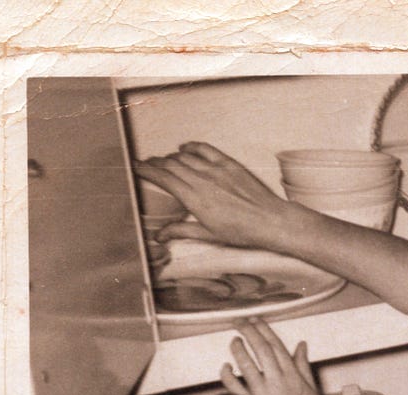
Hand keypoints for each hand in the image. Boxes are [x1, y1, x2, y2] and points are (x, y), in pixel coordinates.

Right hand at [135, 142, 298, 250]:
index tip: (136, 167)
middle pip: (170, 164)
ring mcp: (216, 170)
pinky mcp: (229, 164)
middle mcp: (203, 181)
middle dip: (155, 163)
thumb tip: (160, 235)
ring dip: (171, 157)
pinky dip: (191, 147)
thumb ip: (181, 231)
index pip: (162, 178)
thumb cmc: (243, 232)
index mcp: (194, 199)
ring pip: (185, 156)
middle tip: (148, 165)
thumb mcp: (209, 235)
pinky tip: (185, 149)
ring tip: (165, 161)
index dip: (146, 170)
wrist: (271, 222)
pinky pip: (205, 149)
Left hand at [221, 318, 325, 394]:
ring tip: (235, 341)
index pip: (276, 347)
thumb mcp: (313, 391)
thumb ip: (304, 367)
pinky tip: (225, 367)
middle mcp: (276, 381)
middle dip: (249, 332)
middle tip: (240, 322)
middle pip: (260, 350)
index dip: (265, 331)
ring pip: (246, 365)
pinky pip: (234, 387)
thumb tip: (301, 347)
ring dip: (238, 350)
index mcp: (292, 376)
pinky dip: (227, 376)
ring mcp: (262, 393)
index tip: (257, 321)